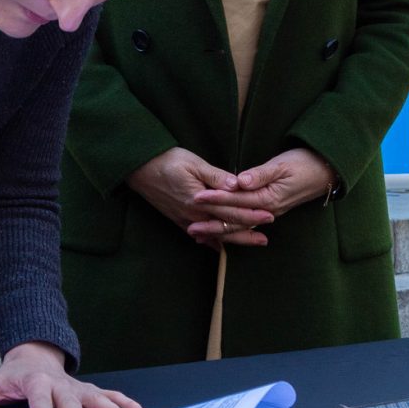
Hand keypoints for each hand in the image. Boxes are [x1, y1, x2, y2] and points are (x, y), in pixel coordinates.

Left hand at [0, 342, 150, 407]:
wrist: (34, 354)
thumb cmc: (16, 374)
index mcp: (36, 382)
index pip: (39, 398)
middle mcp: (61, 384)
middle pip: (72, 399)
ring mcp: (78, 387)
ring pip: (98, 396)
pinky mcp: (89, 390)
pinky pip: (111, 396)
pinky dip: (128, 403)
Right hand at [128, 147, 270, 248]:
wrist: (139, 168)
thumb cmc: (167, 161)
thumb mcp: (194, 163)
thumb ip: (217, 176)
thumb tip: (238, 185)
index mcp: (201, 200)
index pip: (232, 211)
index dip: (251, 215)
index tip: (269, 217)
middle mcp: (194, 215)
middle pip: (225, 227)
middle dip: (247, 233)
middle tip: (265, 239)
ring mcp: (184, 219)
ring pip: (214, 234)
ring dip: (233, 240)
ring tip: (250, 243)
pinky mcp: (176, 218)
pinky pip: (197, 235)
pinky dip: (210, 241)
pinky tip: (218, 246)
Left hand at [188, 148, 337, 244]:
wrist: (325, 172)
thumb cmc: (304, 163)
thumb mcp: (283, 164)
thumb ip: (261, 174)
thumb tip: (241, 181)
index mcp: (268, 198)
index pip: (237, 200)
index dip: (215, 199)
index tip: (196, 197)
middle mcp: (268, 210)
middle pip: (235, 220)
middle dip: (212, 223)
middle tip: (189, 228)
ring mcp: (269, 213)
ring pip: (239, 226)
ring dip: (218, 230)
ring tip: (198, 235)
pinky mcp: (268, 211)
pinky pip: (246, 224)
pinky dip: (231, 230)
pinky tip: (217, 234)